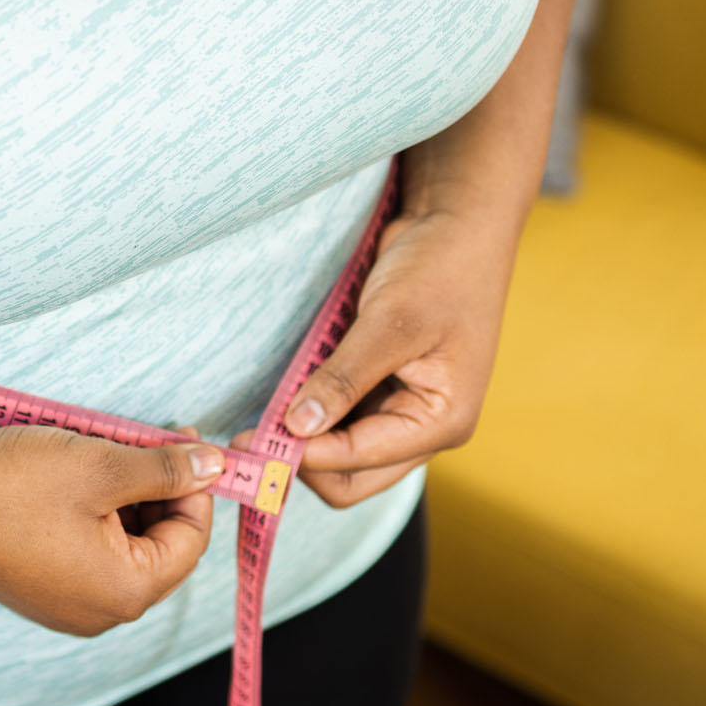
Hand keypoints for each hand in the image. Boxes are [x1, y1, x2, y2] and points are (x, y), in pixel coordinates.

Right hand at [0, 423, 219, 636]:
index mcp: (125, 592)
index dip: (197, 485)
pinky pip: (87, 553)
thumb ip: (167, 470)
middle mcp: (99, 613)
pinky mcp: (36, 590)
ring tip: (104, 451)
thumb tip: (215, 466)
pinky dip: (94, 515)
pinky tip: (74, 478)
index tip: (186, 439)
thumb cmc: (10, 487)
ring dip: (125, 498)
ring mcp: (64, 606)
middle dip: (160, 491)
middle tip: (146, 438)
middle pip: (159, 546)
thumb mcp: (102, 466)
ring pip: (122, 546)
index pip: (192, 538)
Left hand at [231, 206, 518, 508]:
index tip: (251, 439)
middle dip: (302, 463)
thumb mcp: (391, 322)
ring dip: (303, 441)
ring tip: (262, 415)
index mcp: (442, 421)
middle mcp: (425, 428)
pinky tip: (285, 396)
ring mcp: (404, 412)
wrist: (455, 226)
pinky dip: (311, 417)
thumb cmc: (440, 269)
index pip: (359, 462)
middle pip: (351, 478)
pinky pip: (341, 424)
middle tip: (250, 438)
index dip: (303, 455)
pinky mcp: (383, 392)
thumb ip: (345, 377)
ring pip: (342, 456)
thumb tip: (298, 427)